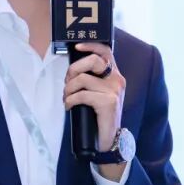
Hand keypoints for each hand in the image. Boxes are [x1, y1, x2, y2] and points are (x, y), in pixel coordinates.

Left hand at [63, 42, 125, 174]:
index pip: (106, 52)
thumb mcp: (98, 93)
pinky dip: (70, 100)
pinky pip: (81, 95)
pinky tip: (69, 106)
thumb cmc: (99, 115)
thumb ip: (92, 79)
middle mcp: (117, 80)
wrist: (109, 138)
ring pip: (82, 79)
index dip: (91, 46)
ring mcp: (114, 91)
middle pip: (92, 61)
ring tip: (66, 98)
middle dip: (73, 70)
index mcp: (114, 75)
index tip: (77, 47)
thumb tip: (72, 71)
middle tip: (67, 83)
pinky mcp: (108, 102)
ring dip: (68, 89)